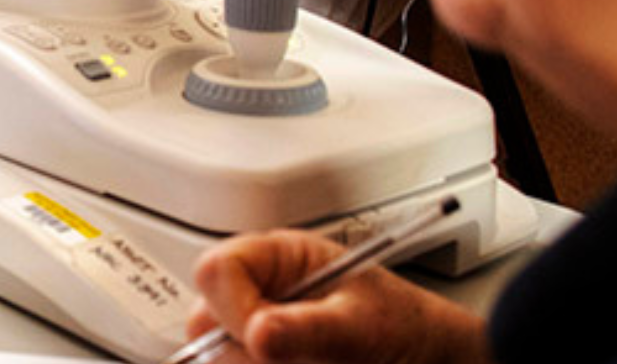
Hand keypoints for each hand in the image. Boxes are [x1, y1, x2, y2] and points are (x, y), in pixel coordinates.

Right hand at [185, 229, 491, 363]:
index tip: (263, 339)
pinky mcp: (264, 360)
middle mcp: (259, 295)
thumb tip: (259, 331)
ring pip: (221, 357)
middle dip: (241, 352)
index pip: (216, 271)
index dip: (231, 307)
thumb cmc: (411, 332)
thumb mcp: (364, 327)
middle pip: (205, 321)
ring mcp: (259, 334)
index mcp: (279, 261)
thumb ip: (310, 329)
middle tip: (286, 361)